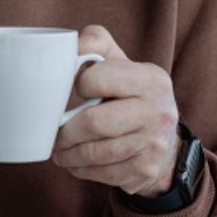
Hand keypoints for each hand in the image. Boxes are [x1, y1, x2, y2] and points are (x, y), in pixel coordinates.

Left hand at [52, 25, 179, 196]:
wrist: (162, 137)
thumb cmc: (128, 93)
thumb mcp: (119, 62)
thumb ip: (96, 43)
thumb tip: (69, 45)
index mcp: (152, 79)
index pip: (98, 79)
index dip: (79, 84)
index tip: (74, 90)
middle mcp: (159, 111)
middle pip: (95, 122)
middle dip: (66, 131)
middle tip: (55, 133)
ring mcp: (155, 144)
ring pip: (97, 152)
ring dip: (69, 154)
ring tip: (59, 150)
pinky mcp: (147, 170)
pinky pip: (104, 173)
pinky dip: (82, 170)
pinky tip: (75, 163)